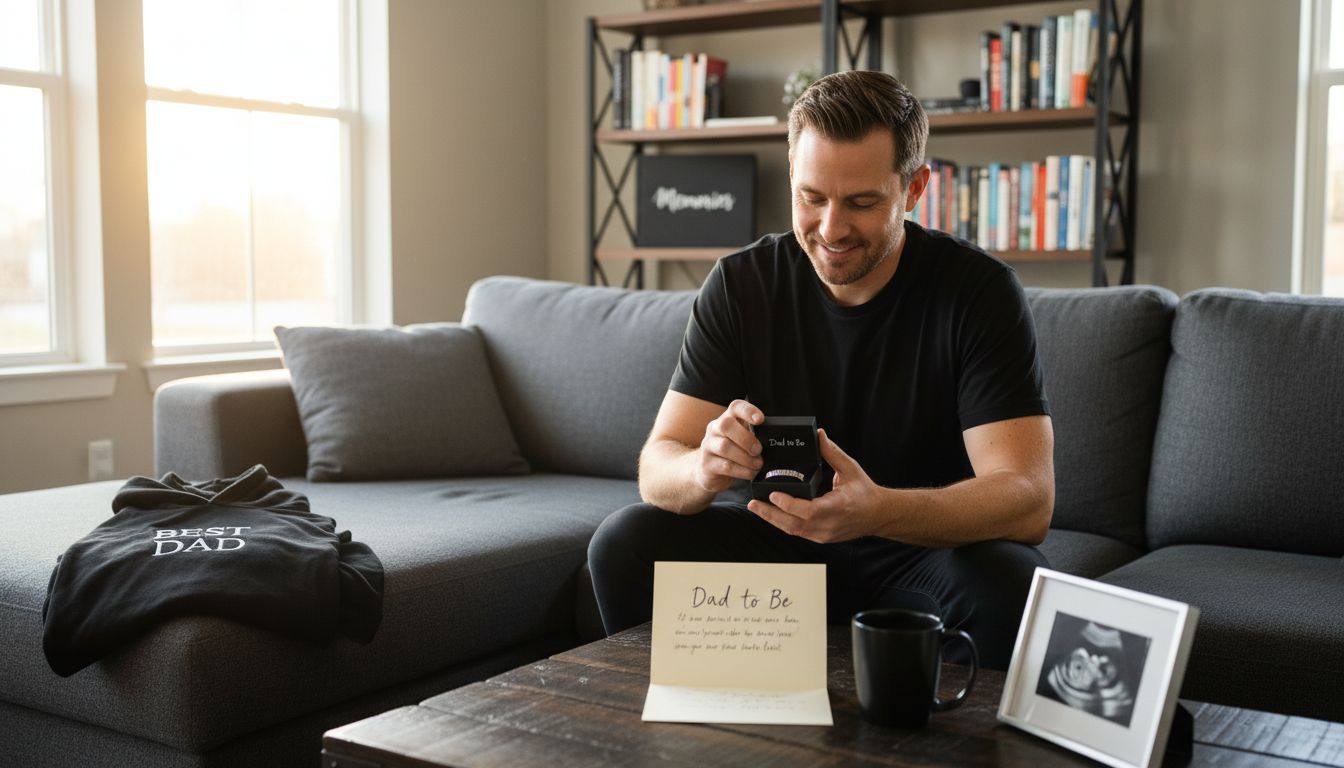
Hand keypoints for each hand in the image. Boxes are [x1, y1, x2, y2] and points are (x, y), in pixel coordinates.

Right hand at [693, 399, 764, 493]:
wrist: (709, 471)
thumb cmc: (732, 452)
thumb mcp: (742, 439)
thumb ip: (754, 435)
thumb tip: (774, 440)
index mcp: (727, 418)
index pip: (735, 407)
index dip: (748, 411)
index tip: (760, 420)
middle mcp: (714, 429)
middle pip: (726, 425)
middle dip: (746, 438)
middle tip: (758, 450)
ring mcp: (708, 446)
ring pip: (725, 447)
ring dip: (746, 458)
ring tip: (758, 464)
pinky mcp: (707, 464)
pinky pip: (726, 466)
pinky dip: (742, 471)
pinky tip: (751, 473)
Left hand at [747, 428, 886, 542]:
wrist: (879, 515)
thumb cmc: (866, 492)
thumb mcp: (850, 468)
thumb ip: (832, 453)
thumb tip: (818, 435)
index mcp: (838, 507)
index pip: (808, 511)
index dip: (789, 504)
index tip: (774, 493)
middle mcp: (829, 524)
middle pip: (794, 524)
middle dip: (770, 514)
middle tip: (753, 503)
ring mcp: (824, 534)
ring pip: (793, 530)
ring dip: (773, 519)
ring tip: (756, 507)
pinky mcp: (821, 538)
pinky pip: (798, 532)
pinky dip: (783, 523)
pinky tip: (771, 514)